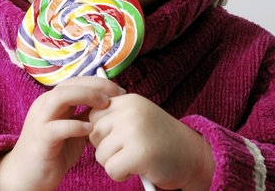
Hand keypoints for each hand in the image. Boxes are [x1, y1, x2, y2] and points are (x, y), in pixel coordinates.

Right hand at [0, 77, 125, 190]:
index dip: (100, 83)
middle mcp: (45, 104)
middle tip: (118, 95)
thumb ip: (87, 115)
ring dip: (85, 96)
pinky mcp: (41, 139)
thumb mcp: (74, 129)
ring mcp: (40, 120)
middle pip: (71, 83)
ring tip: (104, 105)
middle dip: (97, 86)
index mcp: (53, 100)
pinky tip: (89, 130)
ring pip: (60, 97)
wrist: (28, 175)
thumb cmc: (54, 151)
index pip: (77, 81)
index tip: (120, 92)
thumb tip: (111, 105)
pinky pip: (56, 127)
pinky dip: (75, 125)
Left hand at [88, 94, 213, 189]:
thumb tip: (80, 121)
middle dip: (107, 148)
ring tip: (138, 158)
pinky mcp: (139, 153)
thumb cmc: (162, 140)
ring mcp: (135, 131)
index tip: (123, 138)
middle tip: (132, 149)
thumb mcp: (138, 118)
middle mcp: (131, 111)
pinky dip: (122, 175)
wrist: (193, 156)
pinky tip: (139, 168)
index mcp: (129, 100)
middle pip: (93, 135)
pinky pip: (111, 169)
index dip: (104, 133)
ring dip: (115, 163)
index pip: (93, 116)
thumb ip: (115, 116)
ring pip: (100, 154)